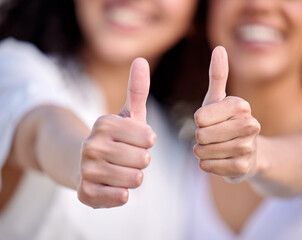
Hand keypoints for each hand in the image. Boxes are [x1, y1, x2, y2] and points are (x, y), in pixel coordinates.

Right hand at [78, 58, 155, 207]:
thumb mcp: (128, 114)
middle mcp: (92, 145)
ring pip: (134, 179)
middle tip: (127, 157)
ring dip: (134, 177)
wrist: (84, 162)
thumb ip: (137, 89)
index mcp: (104, 123)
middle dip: (141, 160)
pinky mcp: (85, 193)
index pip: (148, 138)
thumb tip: (141, 59)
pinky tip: (115, 186)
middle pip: (144, 160)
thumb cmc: (115, 138)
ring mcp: (86, 169)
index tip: (136, 141)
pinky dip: (122, 193)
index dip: (147, 142)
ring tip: (121, 170)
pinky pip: (119, 197)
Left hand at [193, 46, 260, 182]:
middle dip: (200, 138)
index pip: (200, 117)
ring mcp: (248, 147)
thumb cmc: (226, 122)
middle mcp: (250, 124)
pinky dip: (207, 164)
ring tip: (214, 148)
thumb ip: (218, 75)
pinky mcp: (244, 167)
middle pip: (201, 135)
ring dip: (202, 152)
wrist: (248, 152)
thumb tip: (220, 48)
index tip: (211, 121)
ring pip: (204, 152)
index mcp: (241, 106)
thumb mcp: (218, 100)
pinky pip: (209, 166)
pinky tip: (217, 160)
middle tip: (212, 136)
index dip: (200, 121)